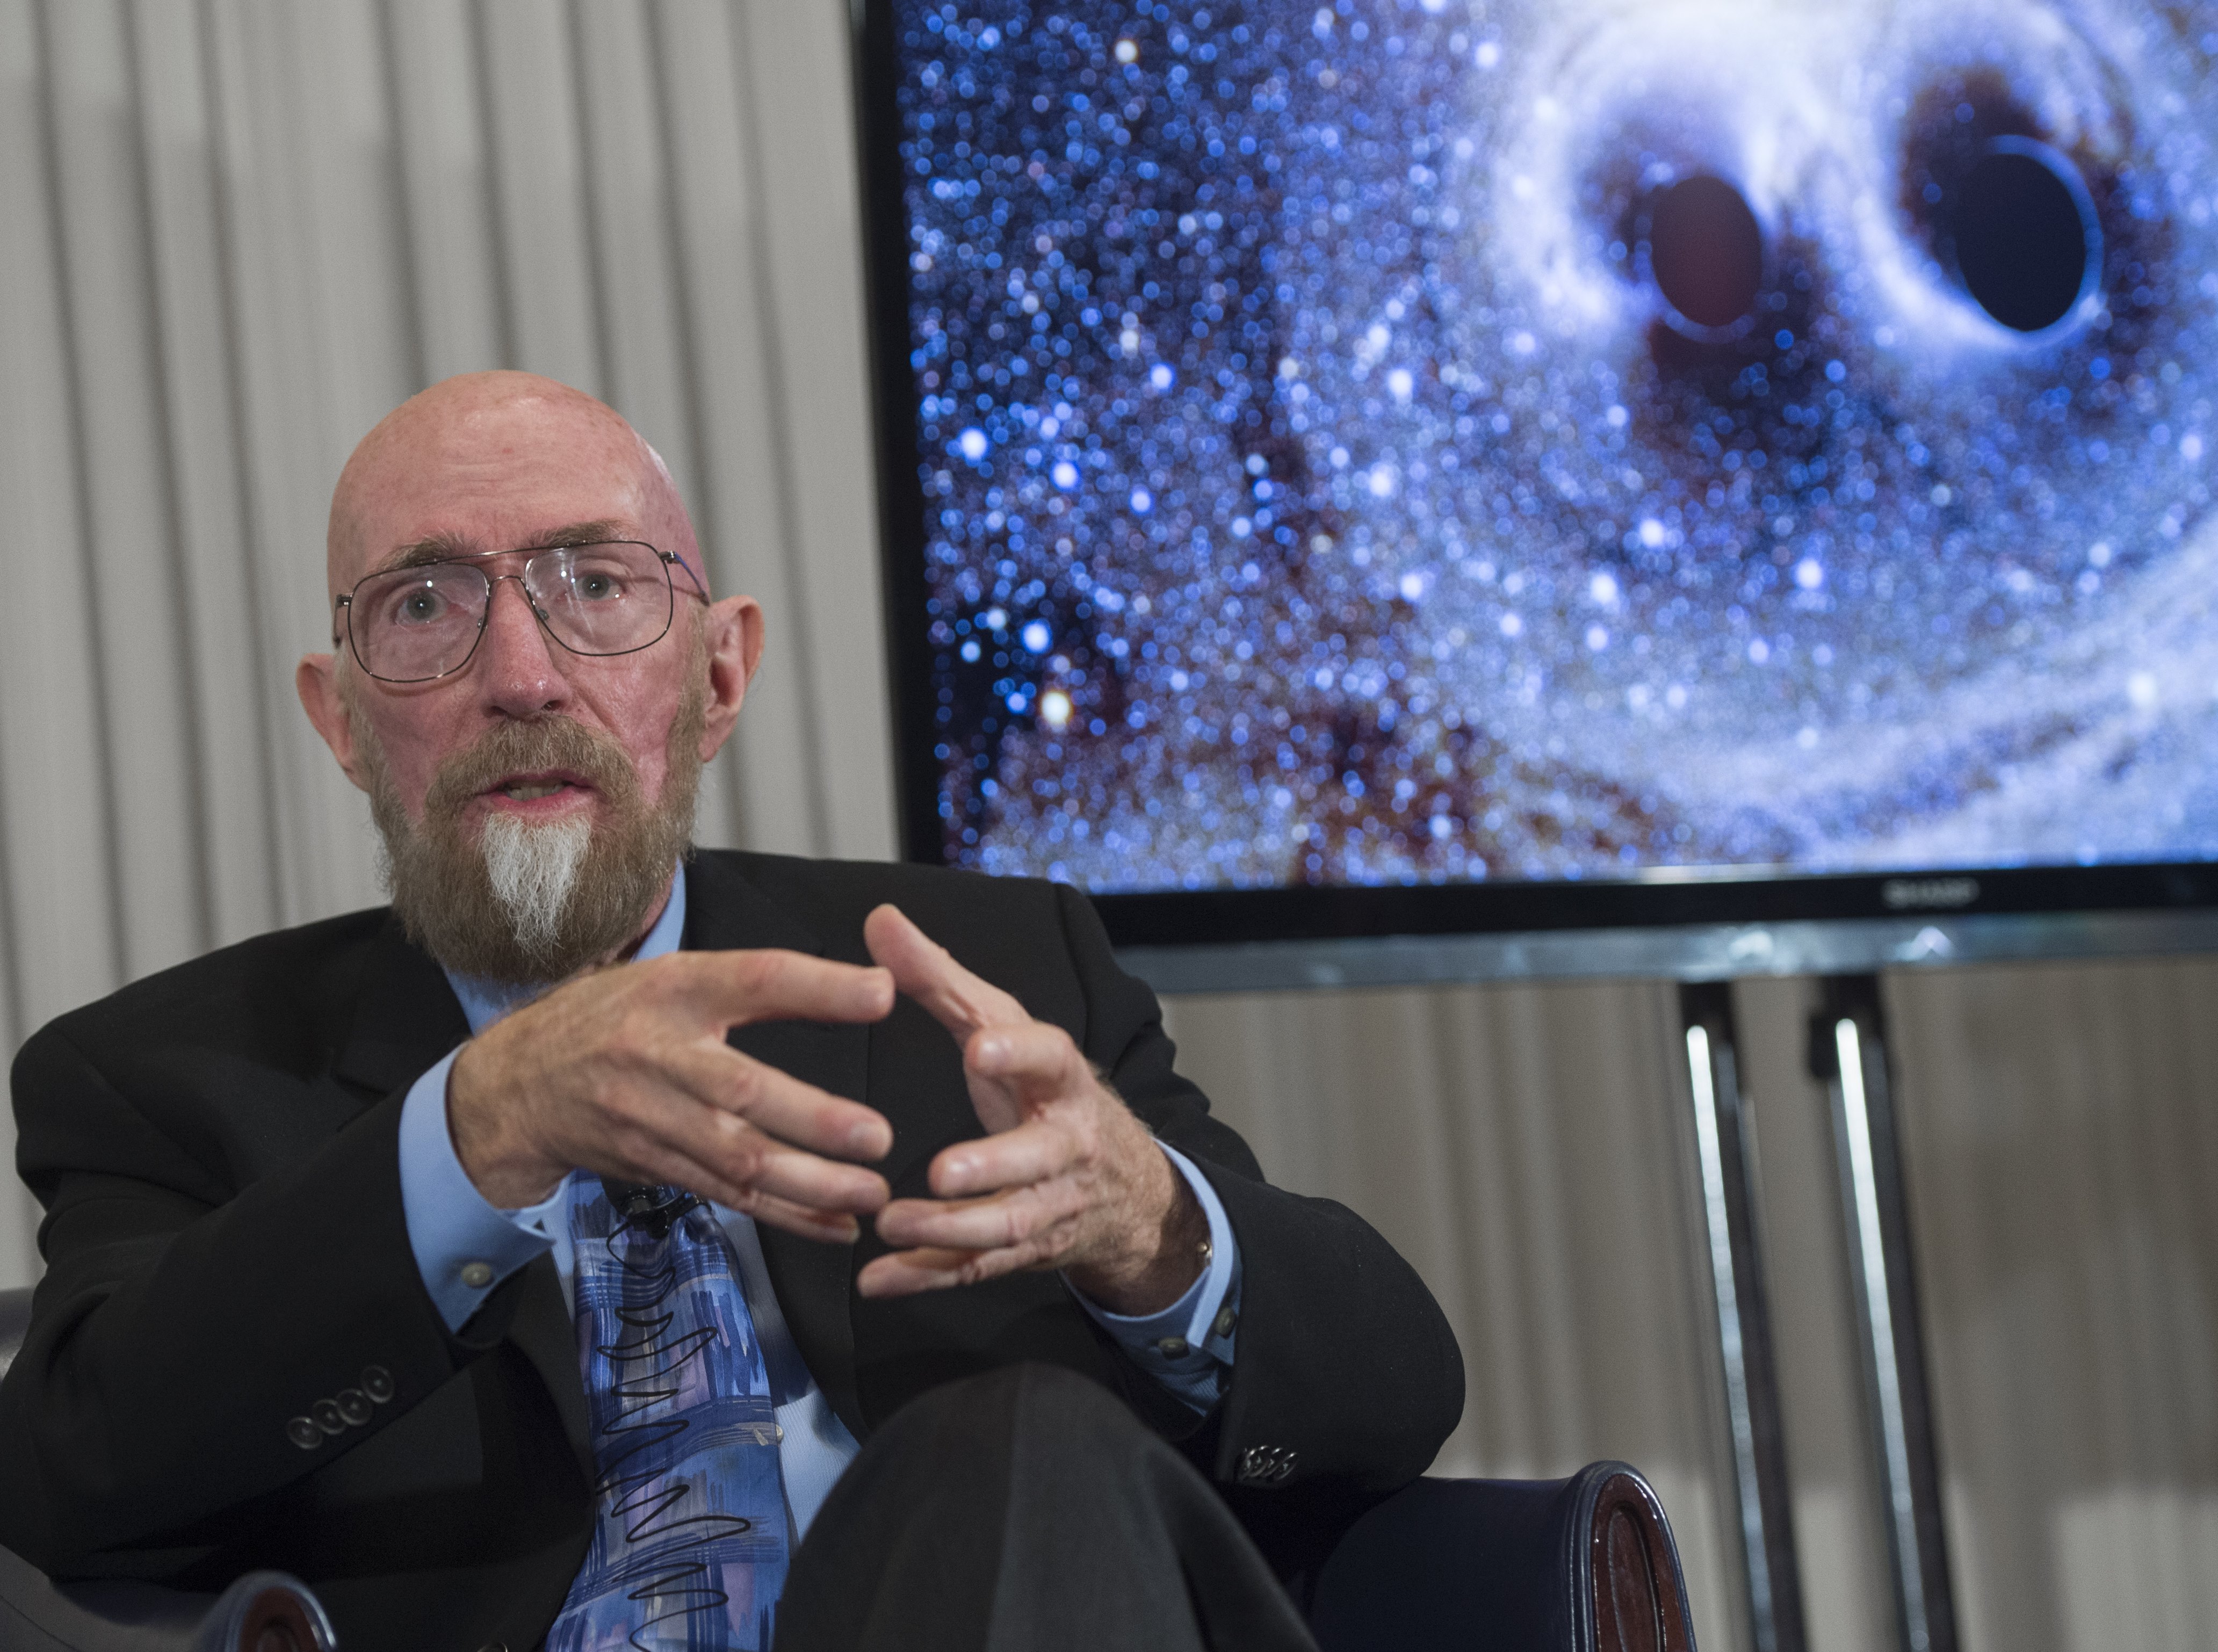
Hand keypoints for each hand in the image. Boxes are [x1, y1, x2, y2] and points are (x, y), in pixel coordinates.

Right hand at [447, 950, 896, 1240]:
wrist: (518, 1085)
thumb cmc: (616, 1019)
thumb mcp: (678, 978)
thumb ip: (767, 982)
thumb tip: (877, 988)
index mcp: (676, 989)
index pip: (754, 979)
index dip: (817, 986)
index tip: (883, 994)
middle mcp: (661, 1054)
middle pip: (742, 1090)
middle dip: (814, 1119)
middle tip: (878, 1136)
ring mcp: (654, 1117)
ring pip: (737, 1157)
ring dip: (809, 1183)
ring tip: (870, 1194)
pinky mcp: (656, 1165)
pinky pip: (727, 1194)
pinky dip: (784, 1215)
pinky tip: (836, 1226)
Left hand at [857, 905, 1208, 1312]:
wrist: (1122, 1187)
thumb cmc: (1042, 1092)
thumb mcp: (1001, 1028)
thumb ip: (939, 979)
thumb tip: (879, 918)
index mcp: (1061, 1078)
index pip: (1050, 1057)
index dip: (1019, 1053)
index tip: (980, 1048)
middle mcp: (1067, 1143)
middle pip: (1037, 1158)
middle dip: (992, 1166)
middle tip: (940, 1172)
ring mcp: (1051, 1203)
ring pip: (1008, 1224)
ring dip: (950, 1230)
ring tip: (892, 1224)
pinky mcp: (1026, 1250)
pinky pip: (978, 1268)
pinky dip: (927, 1277)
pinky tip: (877, 1281)